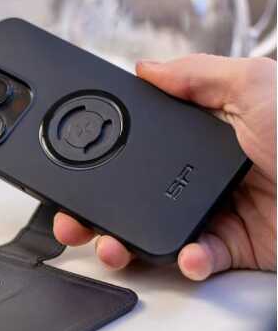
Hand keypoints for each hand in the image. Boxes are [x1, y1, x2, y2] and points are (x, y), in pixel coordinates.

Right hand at [54, 55, 276, 279]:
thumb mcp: (256, 83)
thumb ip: (196, 75)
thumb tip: (147, 67)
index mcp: (201, 138)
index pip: (137, 152)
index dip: (103, 164)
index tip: (77, 174)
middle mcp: (200, 177)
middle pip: (134, 200)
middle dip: (98, 216)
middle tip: (74, 221)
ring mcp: (215, 215)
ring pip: (154, 237)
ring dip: (126, 246)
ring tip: (113, 247)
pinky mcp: (234, 250)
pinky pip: (198, 261)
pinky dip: (189, 263)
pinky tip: (192, 256)